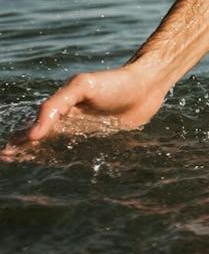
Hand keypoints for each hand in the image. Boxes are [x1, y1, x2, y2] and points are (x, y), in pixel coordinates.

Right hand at [3, 67, 165, 155]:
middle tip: (8, 162)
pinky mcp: (103, 142)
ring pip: (60, 150)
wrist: (149, 85)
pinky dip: (69, 164)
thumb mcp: (82, 87)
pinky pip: (83, 157)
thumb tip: (34, 133)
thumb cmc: (115, 82)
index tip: (5, 154)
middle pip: (44, 141)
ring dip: (43, 159)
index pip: (35, 127)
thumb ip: (57, 105)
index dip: (20, 140)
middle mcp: (72, 122)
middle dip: (25, 152)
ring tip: (27, 167)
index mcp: (63, 108)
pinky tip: (61, 172)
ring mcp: (87, 133)